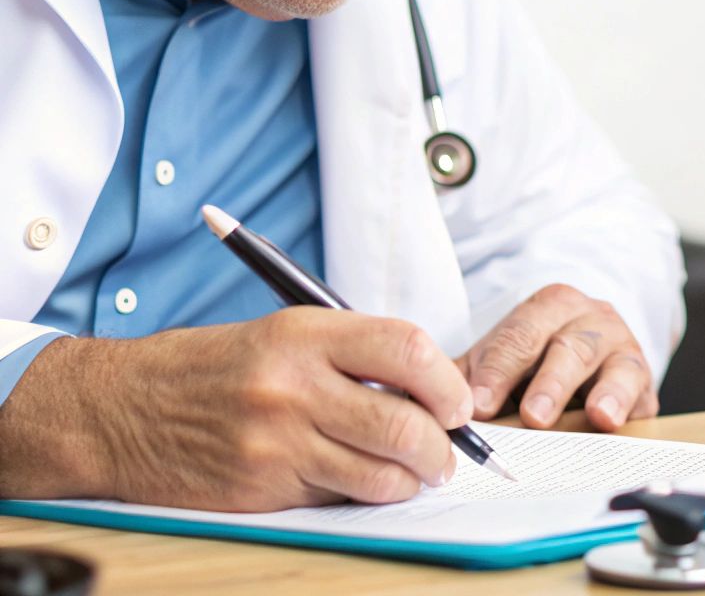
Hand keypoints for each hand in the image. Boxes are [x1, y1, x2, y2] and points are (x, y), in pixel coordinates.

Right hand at [0, 308, 472, 510]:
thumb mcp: (283, 333)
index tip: (457, 403)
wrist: (119, 410)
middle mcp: (293, 386)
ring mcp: (276, 443)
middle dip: (442, 447)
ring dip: (410, 480)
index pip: (406, 348)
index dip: (447, 382)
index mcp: (304, 334)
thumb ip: (355, 354)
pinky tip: (356, 482)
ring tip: (413, 473)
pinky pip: (337, 498)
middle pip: (404, 424)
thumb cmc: (213, 367)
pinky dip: (359, 495)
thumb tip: (432, 389)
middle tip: (447, 454)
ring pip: (379, 475)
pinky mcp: (262, 489)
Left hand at [459, 284, 655, 430]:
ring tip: (584, 416)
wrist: (596, 370)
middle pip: (565, 345)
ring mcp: (620, 346)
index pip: (519, 334)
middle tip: (532, 416)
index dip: (498, 370)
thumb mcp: (500, 364)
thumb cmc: (537, 368)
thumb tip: (416, 402)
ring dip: (593, 394)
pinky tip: (609, 420)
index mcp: (549, 307)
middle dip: (548, 383)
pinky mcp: (642, 380)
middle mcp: (589, 318)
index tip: (479, 404)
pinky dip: (622, 403)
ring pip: (604, 362)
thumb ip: (463, 378)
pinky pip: (636, 388)